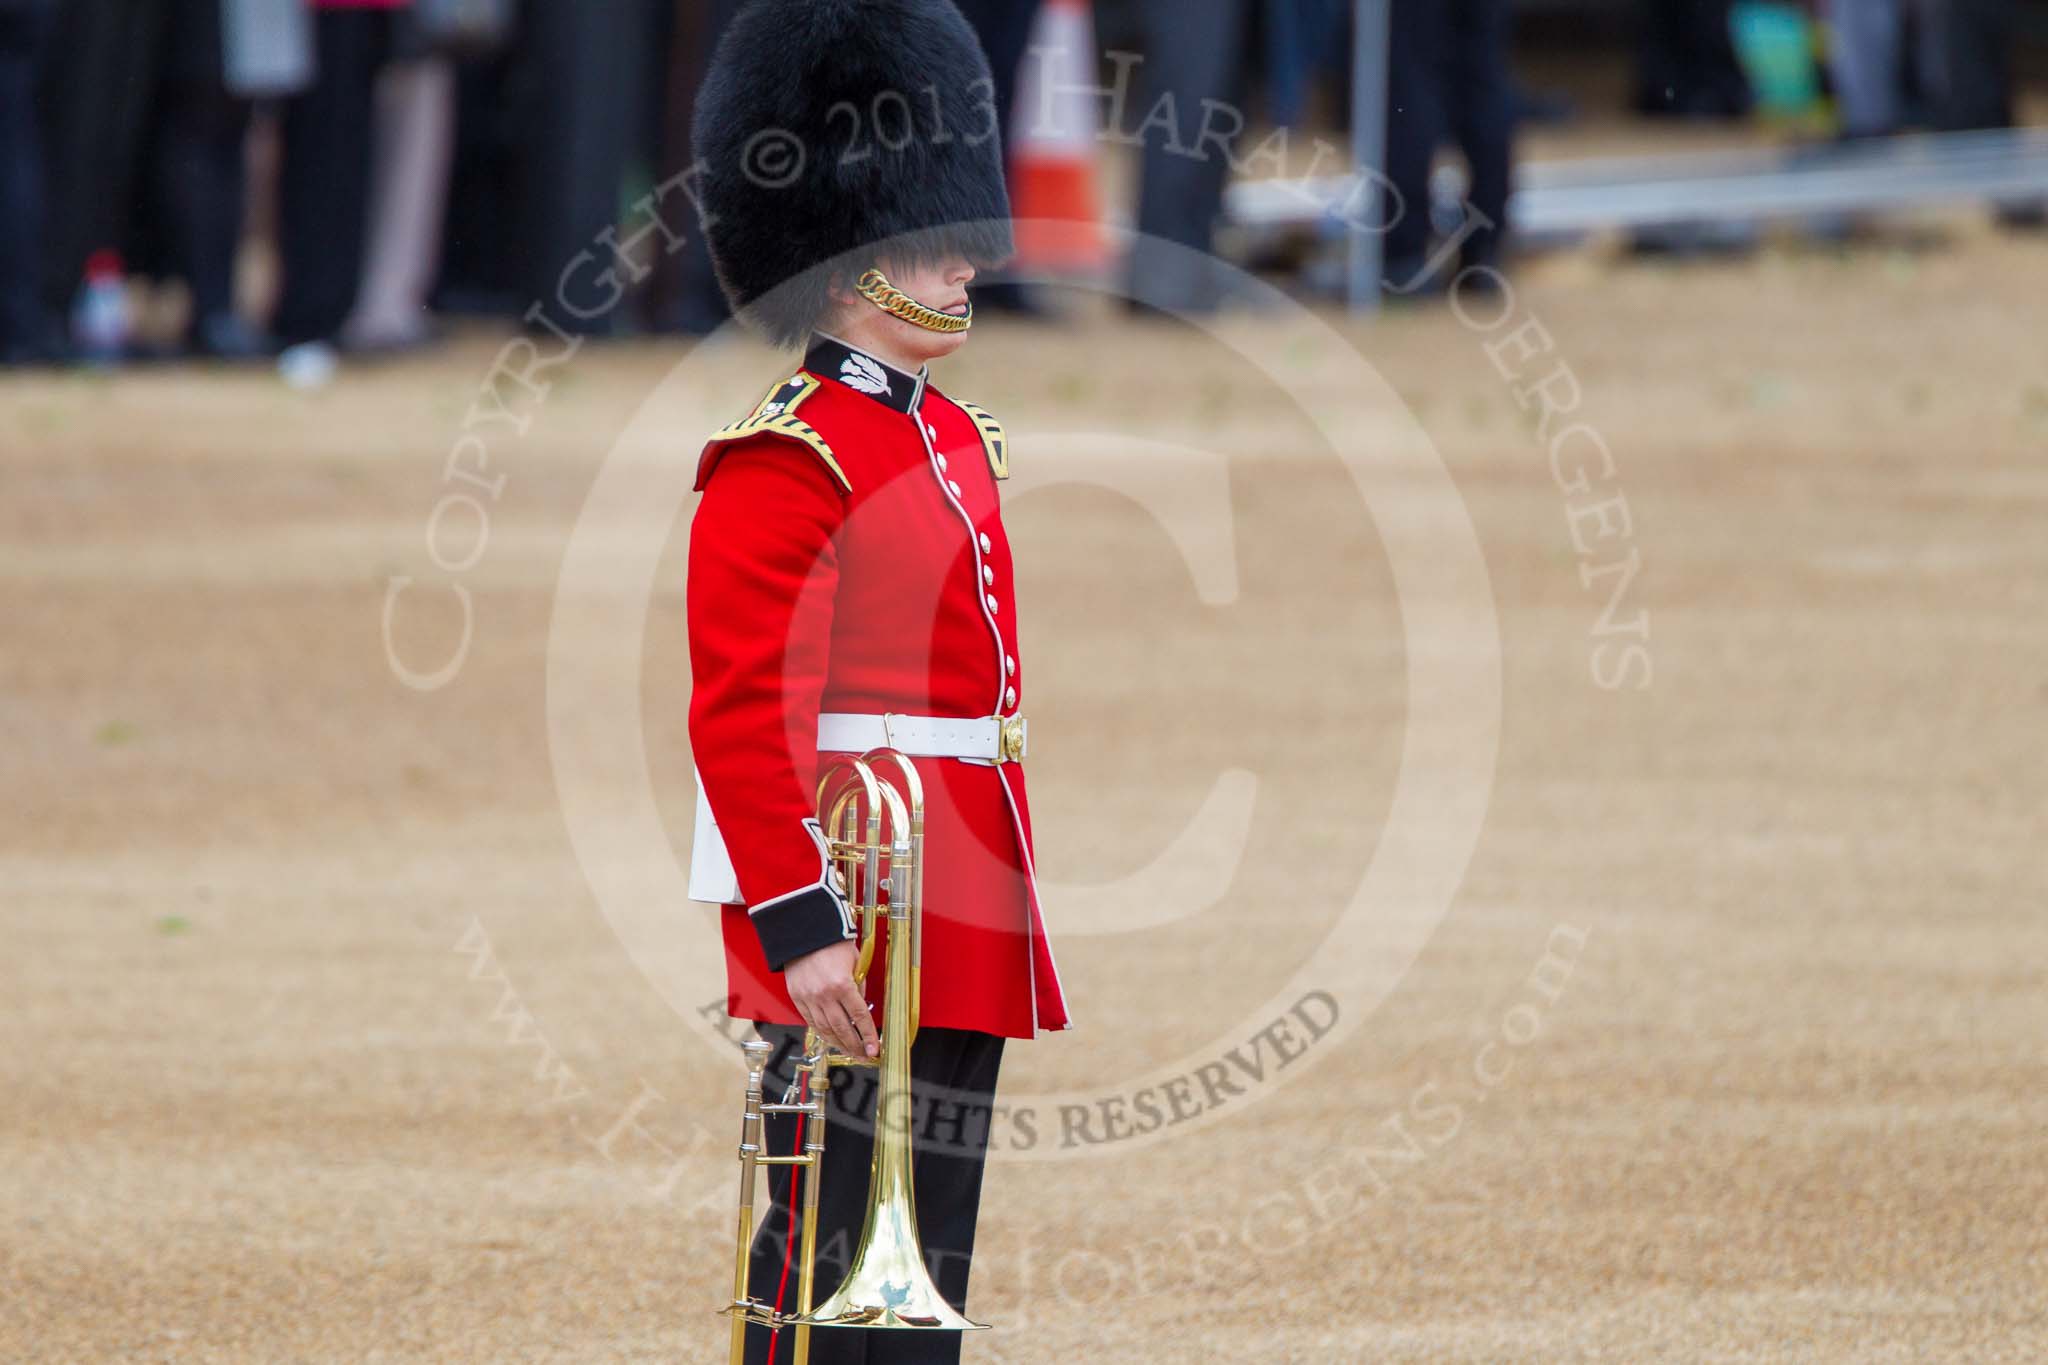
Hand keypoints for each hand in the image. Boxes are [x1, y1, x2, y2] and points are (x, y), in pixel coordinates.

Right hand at [783, 939, 878, 1058]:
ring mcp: (809, 998)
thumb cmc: (831, 942)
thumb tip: (861, 1006)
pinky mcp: (797, 997)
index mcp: (842, 984)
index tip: (874, 1048)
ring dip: (838, 1043)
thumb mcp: (855, 961)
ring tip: (849, 1050)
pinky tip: (831, 1038)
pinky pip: (810, 1021)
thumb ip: (859, 985)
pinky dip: (822, 1032)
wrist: (804, 932)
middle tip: (863, 1054)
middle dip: (854, 1045)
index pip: (860, 1016)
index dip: (868, 1035)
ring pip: (825, 1029)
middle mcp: (824, 994)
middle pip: (842, 1028)